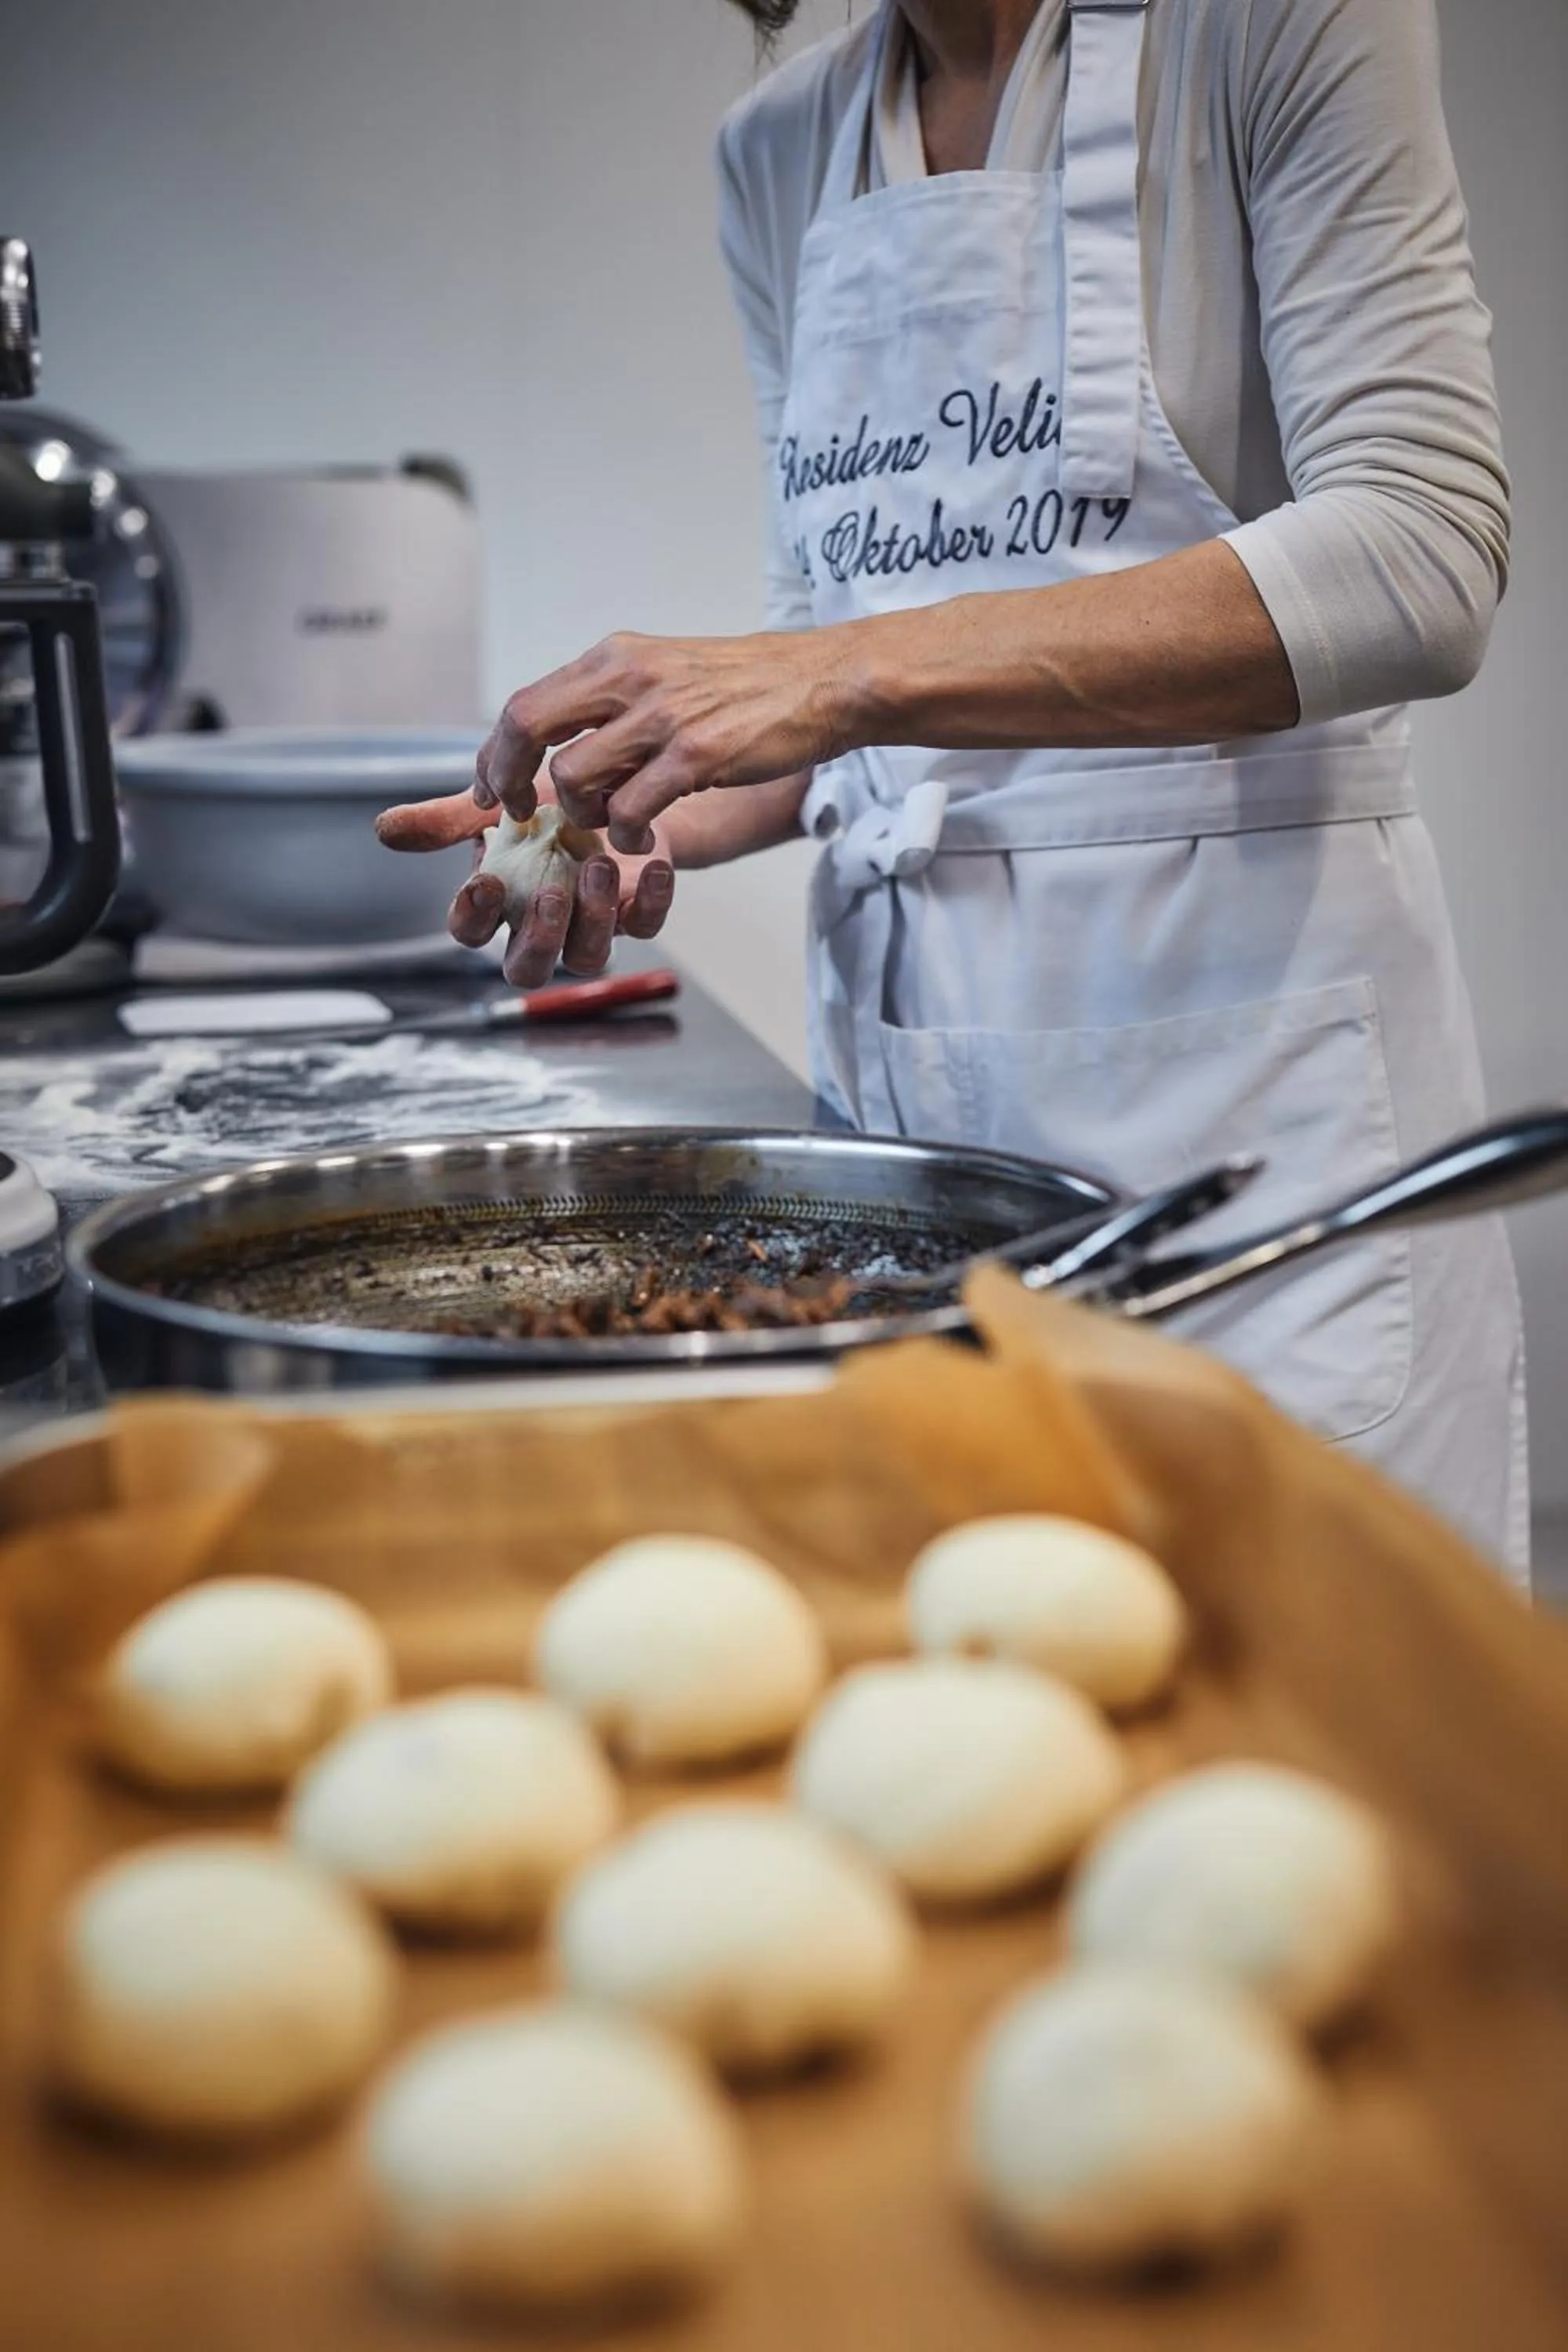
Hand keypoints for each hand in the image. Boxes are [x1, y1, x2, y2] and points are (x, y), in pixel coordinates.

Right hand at [375, 782, 673, 990]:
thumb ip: (446, 819)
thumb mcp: (497, 800)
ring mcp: (590, 926)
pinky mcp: (638, 915)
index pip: (471, 933)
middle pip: (527, 970)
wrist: (617, 783)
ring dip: (593, 918)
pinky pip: (646, 928)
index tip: (484, 882)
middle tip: (549, 892)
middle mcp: (542, 926)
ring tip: (599, 865)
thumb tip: (384, 829)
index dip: (473, 917)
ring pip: (587, 958)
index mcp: (499, 903)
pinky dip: (654, 901)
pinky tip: (656, 866)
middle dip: (537, 938)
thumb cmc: (548, 799)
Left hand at [474, 626, 856, 853]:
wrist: (823, 681)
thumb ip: (612, 702)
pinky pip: (631, 810)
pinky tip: (647, 839)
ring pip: (575, 777)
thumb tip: (561, 744)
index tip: (497, 790)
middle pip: (527, 727)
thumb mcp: (665, 673)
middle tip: (526, 817)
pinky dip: (629, 836)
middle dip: (511, 781)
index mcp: (615, 658)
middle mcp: (629, 676)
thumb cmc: (747, 687)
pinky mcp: (697, 754)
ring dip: (583, 816)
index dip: (497, 755)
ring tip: (615, 825)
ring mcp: (662, 715)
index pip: (525, 704)